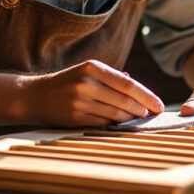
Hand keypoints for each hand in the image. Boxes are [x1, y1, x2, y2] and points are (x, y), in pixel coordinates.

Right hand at [21, 60, 163, 127]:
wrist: (34, 96)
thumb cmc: (67, 82)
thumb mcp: (87, 71)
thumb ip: (112, 77)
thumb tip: (137, 87)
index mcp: (93, 68)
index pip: (128, 84)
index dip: (147, 96)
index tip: (159, 105)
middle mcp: (86, 84)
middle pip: (124, 101)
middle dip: (143, 110)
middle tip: (153, 115)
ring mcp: (80, 102)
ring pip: (115, 115)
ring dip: (131, 119)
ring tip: (139, 120)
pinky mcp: (75, 118)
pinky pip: (102, 124)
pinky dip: (115, 126)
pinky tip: (122, 125)